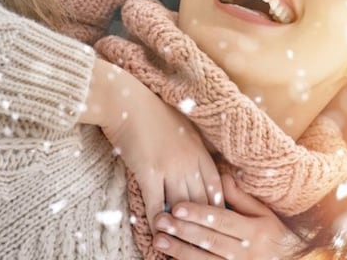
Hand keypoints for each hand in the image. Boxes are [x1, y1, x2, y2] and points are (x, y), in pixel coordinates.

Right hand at [81, 58, 223, 231]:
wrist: (127, 100)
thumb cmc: (152, 110)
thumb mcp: (181, 125)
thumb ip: (191, 144)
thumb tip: (196, 158)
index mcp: (199, 148)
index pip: (216, 185)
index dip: (219, 206)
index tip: (218, 222)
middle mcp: (190, 159)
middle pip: (203, 200)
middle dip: (204, 223)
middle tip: (205, 241)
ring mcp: (171, 167)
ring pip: (183, 207)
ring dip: (182, 228)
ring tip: (182, 245)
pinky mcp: (149, 173)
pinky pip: (156, 205)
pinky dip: (157, 223)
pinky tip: (156, 236)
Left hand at [152, 175, 301, 259]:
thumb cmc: (274, 234)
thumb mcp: (264, 213)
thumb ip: (241, 198)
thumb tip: (222, 177)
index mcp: (254, 231)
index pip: (221, 221)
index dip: (199, 214)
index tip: (178, 207)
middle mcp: (245, 253)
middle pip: (209, 241)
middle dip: (183, 231)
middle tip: (161, 221)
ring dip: (179, 251)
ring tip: (159, 240)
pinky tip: (172, 258)